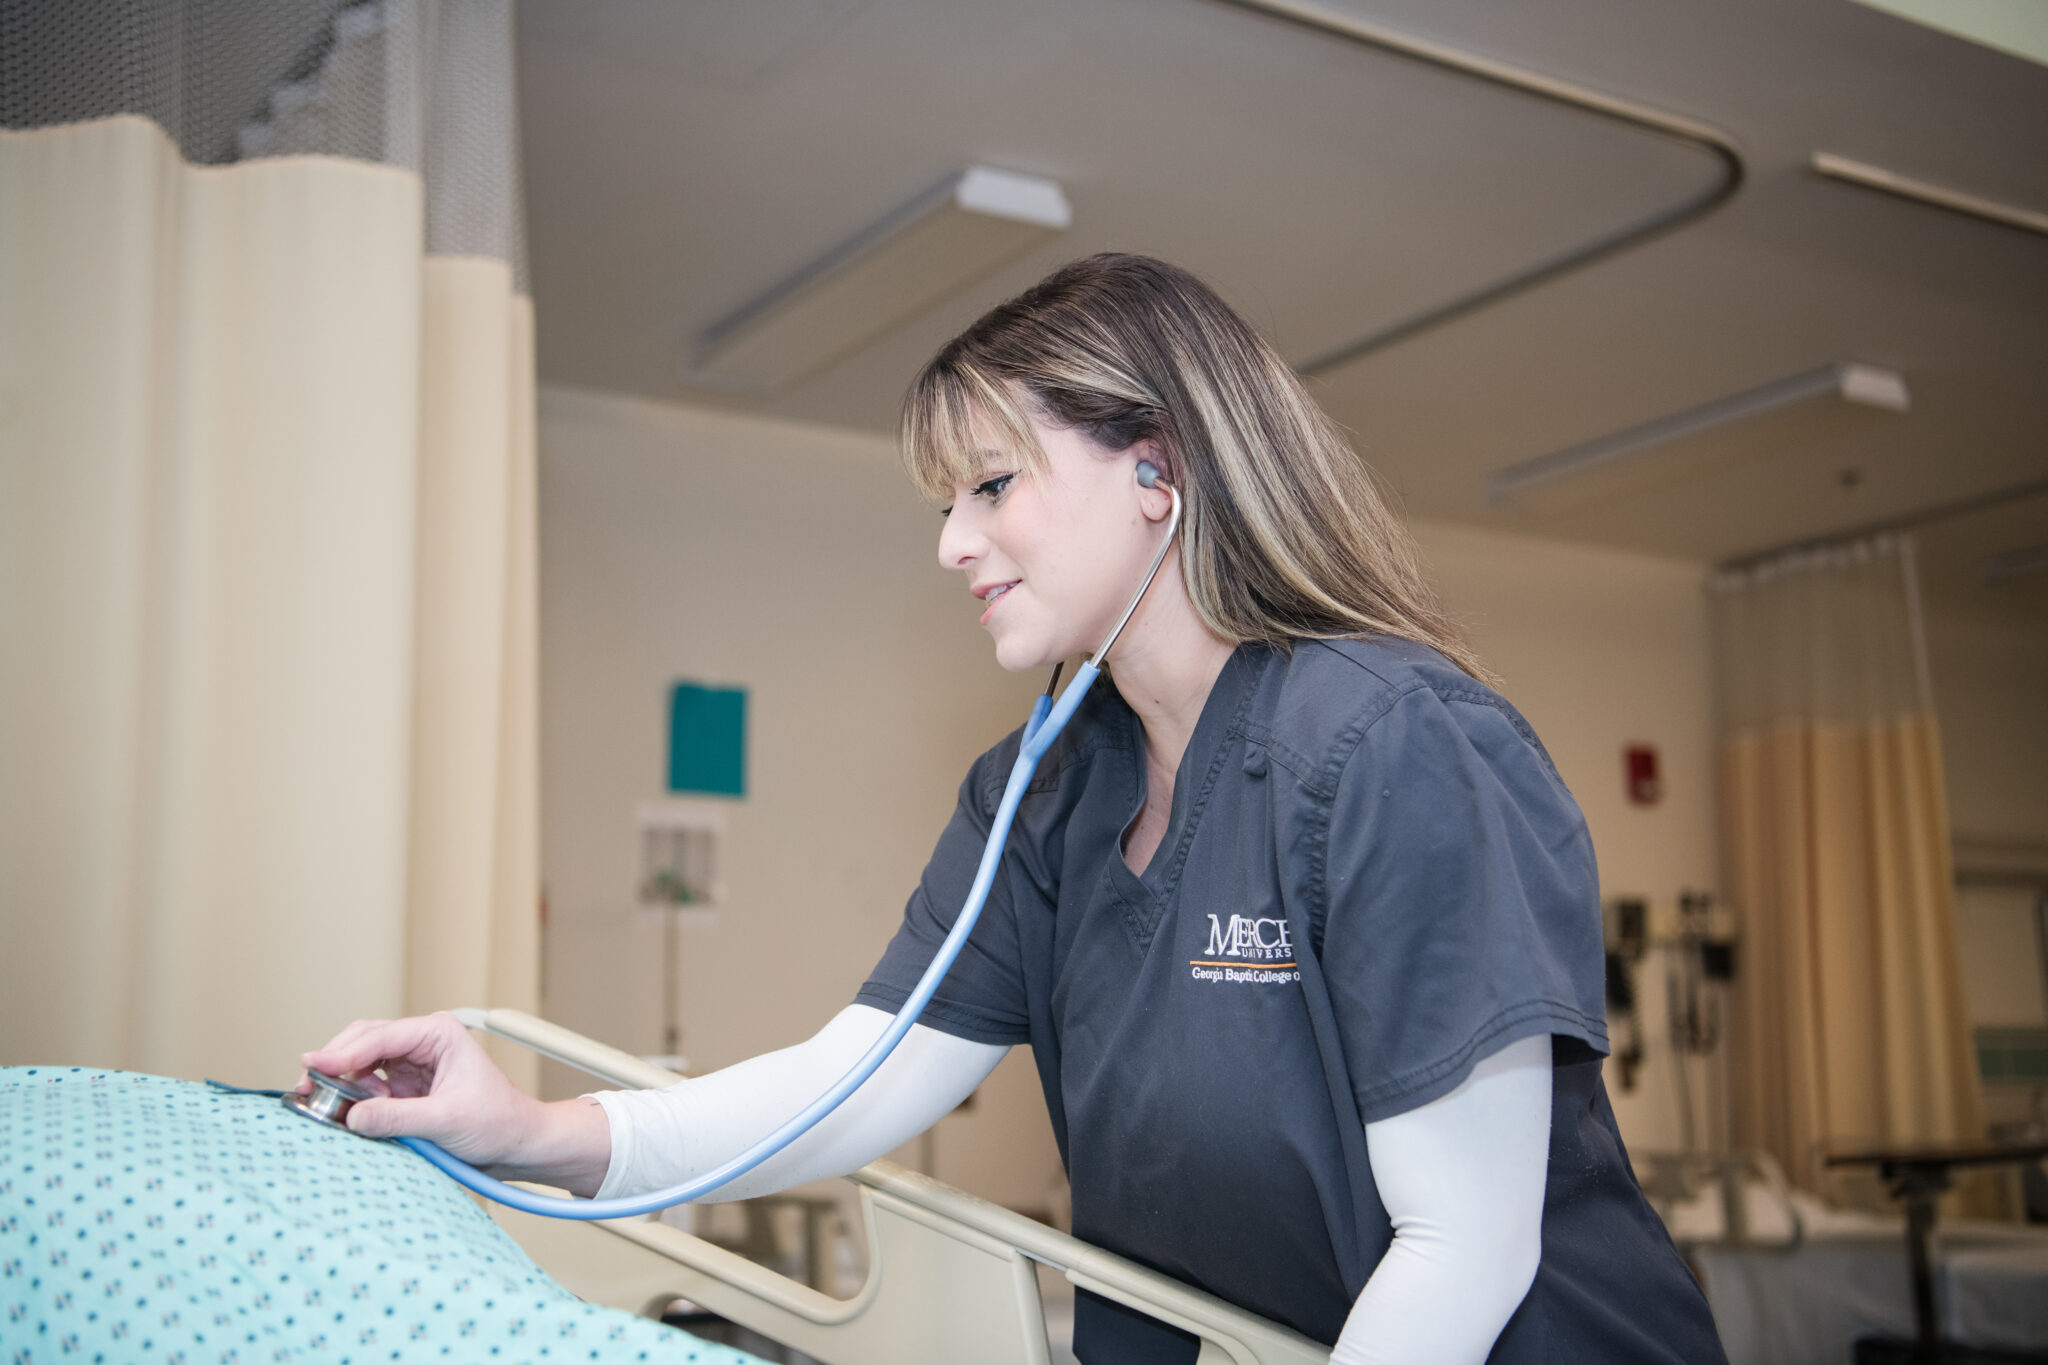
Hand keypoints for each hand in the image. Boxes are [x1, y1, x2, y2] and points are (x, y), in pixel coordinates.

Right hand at [299, 1012, 539, 1169]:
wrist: (517, 1143)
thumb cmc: (498, 1122)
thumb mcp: (446, 1121)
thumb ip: (398, 1118)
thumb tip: (352, 1116)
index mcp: (438, 1034)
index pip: (380, 1036)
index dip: (343, 1051)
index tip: (313, 1066)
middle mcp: (422, 1042)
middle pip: (362, 1041)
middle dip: (335, 1063)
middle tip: (307, 1089)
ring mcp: (410, 1064)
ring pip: (359, 1063)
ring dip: (342, 1083)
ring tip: (332, 1107)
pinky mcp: (403, 1087)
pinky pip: (366, 1086)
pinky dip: (353, 1098)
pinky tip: (352, 1115)